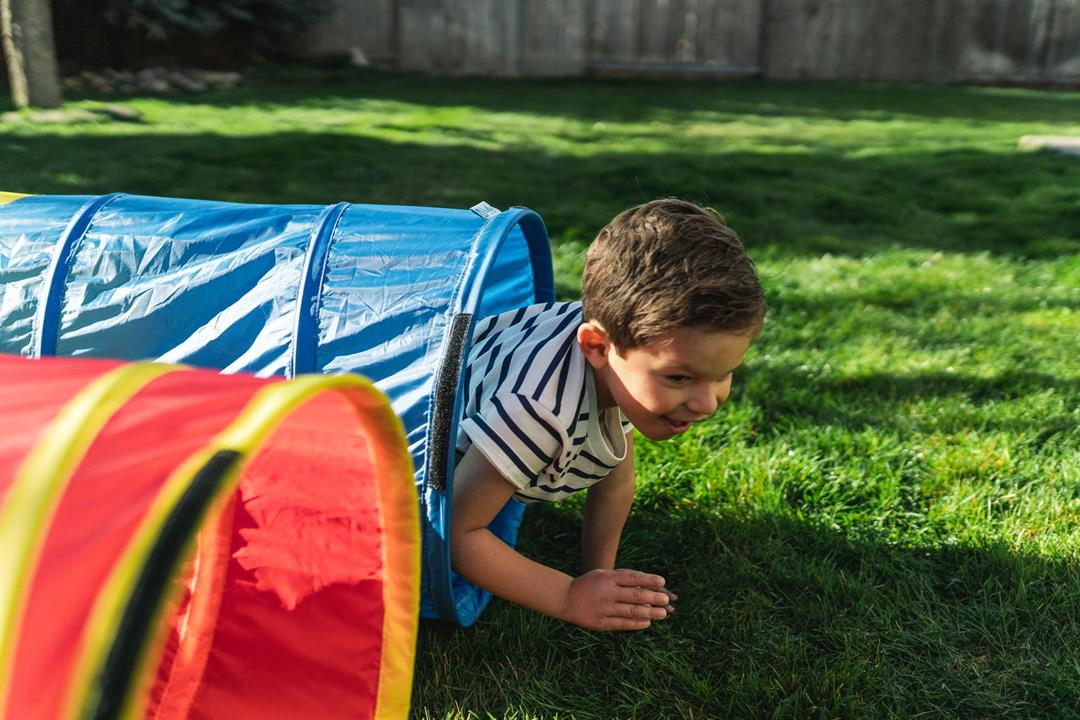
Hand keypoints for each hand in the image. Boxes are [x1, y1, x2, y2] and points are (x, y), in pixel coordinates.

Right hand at [560, 569, 674, 630]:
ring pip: (631, 611)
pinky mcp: (601, 623)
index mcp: (608, 578)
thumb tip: (647, 584)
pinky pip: (622, 624)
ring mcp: (604, 609)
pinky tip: (647, 622)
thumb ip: (623, 578)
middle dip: (653, 598)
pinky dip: (636, 623)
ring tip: (663, 613)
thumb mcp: (604, 574)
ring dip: (649, 613)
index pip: (632, 578)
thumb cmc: (590, 584)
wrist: (565, 598)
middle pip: (634, 596)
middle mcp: (607, 593)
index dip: (648, 579)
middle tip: (666, 600)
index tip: (662, 581)